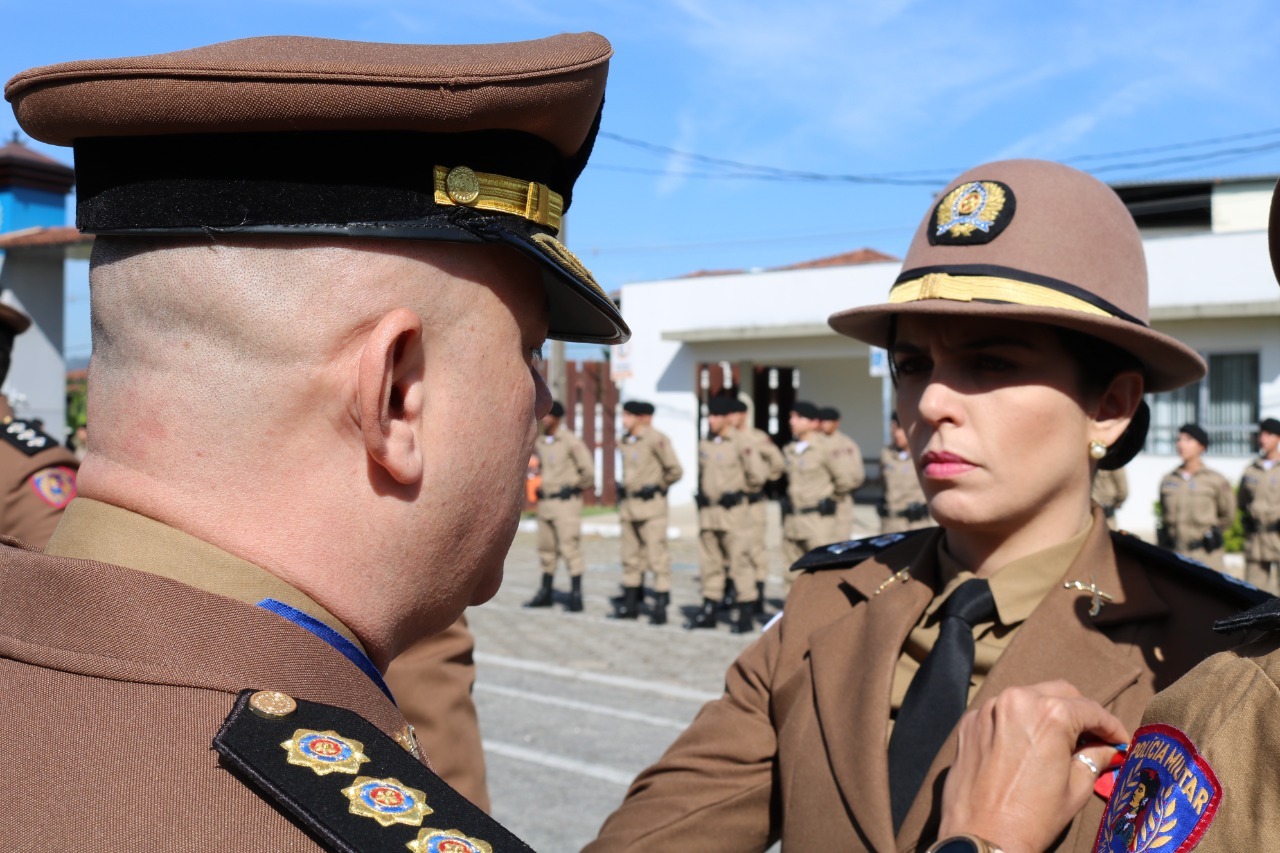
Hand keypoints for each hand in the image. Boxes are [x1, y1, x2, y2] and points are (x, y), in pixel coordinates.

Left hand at [937, 680, 1129, 852]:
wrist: (982, 836)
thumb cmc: (1033, 817)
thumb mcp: (1075, 788)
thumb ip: (1094, 758)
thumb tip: (1109, 748)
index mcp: (1049, 714)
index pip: (1091, 710)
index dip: (1111, 726)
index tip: (1119, 740)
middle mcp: (1016, 700)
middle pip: (1060, 694)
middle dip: (1079, 713)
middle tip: (1092, 738)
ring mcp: (988, 709)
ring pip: (1028, 698)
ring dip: (1046, 713)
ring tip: (1059, 741)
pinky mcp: (969, 722)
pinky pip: (1000, 712)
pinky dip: (1016, 722)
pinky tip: (1025, 745)